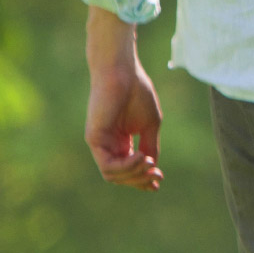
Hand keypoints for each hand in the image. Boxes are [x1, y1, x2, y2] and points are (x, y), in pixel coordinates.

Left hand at [85, 9, 162, 189]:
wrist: (124, 72)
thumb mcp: (150, 126)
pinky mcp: (94, 139)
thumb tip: (153, 169)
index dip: (144, 180)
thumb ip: (149, 147)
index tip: (160, 180)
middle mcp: (108, 145)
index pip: (129, 170)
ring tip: (148, 163)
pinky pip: (108, 165)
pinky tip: (141, 158)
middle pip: (121, 177)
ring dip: (134, 175)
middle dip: (141, 180)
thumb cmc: (138, 93)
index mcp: (121, 142)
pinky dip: (126, 166)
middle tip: (157, 174)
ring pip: (113, 175)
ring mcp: (100, 143)